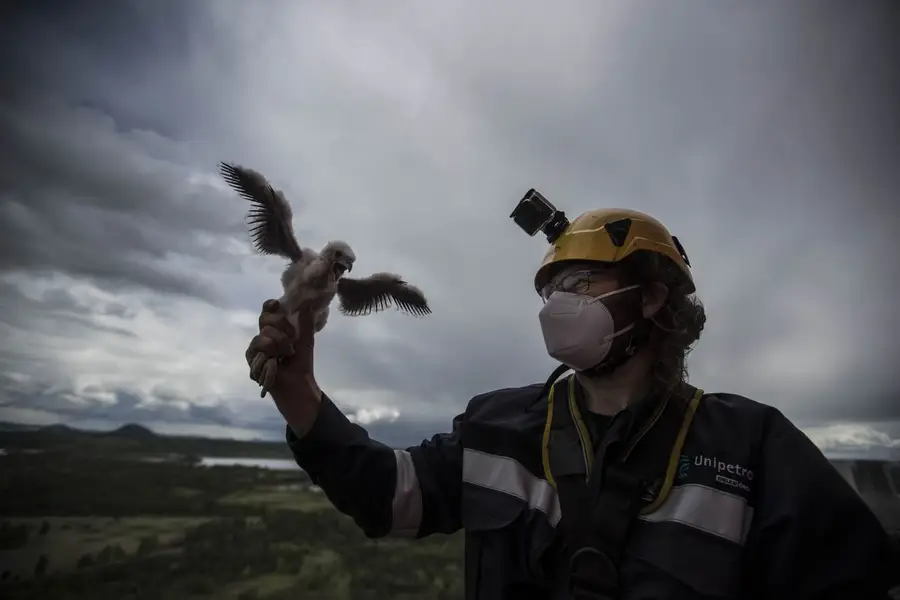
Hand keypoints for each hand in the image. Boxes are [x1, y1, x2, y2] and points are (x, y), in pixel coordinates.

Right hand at [246, 299, 321, 434]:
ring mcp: (256, 346)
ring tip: (286, 354)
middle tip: (292, 339)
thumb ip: (305, 322)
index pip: (268, 312)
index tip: (276, 304)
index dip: (270, 306)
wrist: (297, 383)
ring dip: (279, 342)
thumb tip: (307, 303)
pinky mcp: (251, 357)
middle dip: (281, 326)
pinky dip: (270, 351)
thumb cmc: (301, 363)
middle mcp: (264, 335)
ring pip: (263, 332)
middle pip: (265, 318)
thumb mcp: (306, 340)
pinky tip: (275, 359)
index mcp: (276, 329)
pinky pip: (257, 344)